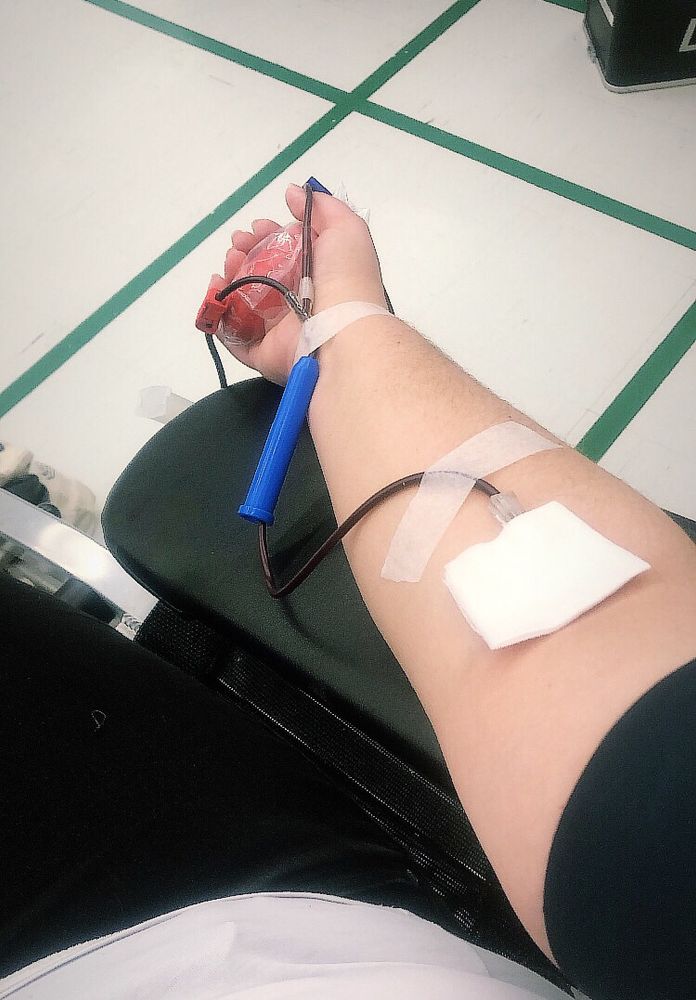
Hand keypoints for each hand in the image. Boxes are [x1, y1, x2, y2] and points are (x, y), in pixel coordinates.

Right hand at [218, 184, 387, 383]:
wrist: (342, 327)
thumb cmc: (347, 279)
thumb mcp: (346, 229)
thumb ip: (321, 207)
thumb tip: (293, 193)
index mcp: (316, 275)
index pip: (285, 252)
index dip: (267, 234)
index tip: (258, 226)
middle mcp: (296, 301)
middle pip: (259, 273)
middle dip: (244, 251)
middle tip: (239, 243)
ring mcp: (278, 329)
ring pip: (241, 300)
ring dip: (229, 275)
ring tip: (229, 263)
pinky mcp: (262, 352)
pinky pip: (231, 334)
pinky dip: (217, 311)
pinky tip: (217, 289)